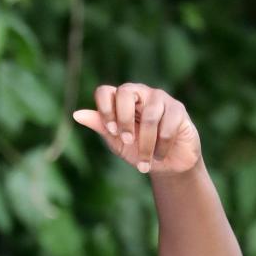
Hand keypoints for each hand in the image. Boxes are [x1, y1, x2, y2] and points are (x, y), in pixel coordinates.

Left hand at [72, 83, 200, 174]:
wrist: (166, 164)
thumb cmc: (138, 150)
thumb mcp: (116, 142)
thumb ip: (101, 127)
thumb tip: (77, 114)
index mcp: (122, 101)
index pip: (106, 91)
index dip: (105, 109)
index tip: (111, 131)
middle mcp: (141, 94)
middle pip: (126, 91)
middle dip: (124, 120)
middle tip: (127, 142)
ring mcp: (161, 99)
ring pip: (150, 115)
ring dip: (145, 144)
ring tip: (144, 163)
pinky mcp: (179, 110)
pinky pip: (168, 126)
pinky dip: (161, 146)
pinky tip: (159, 156)